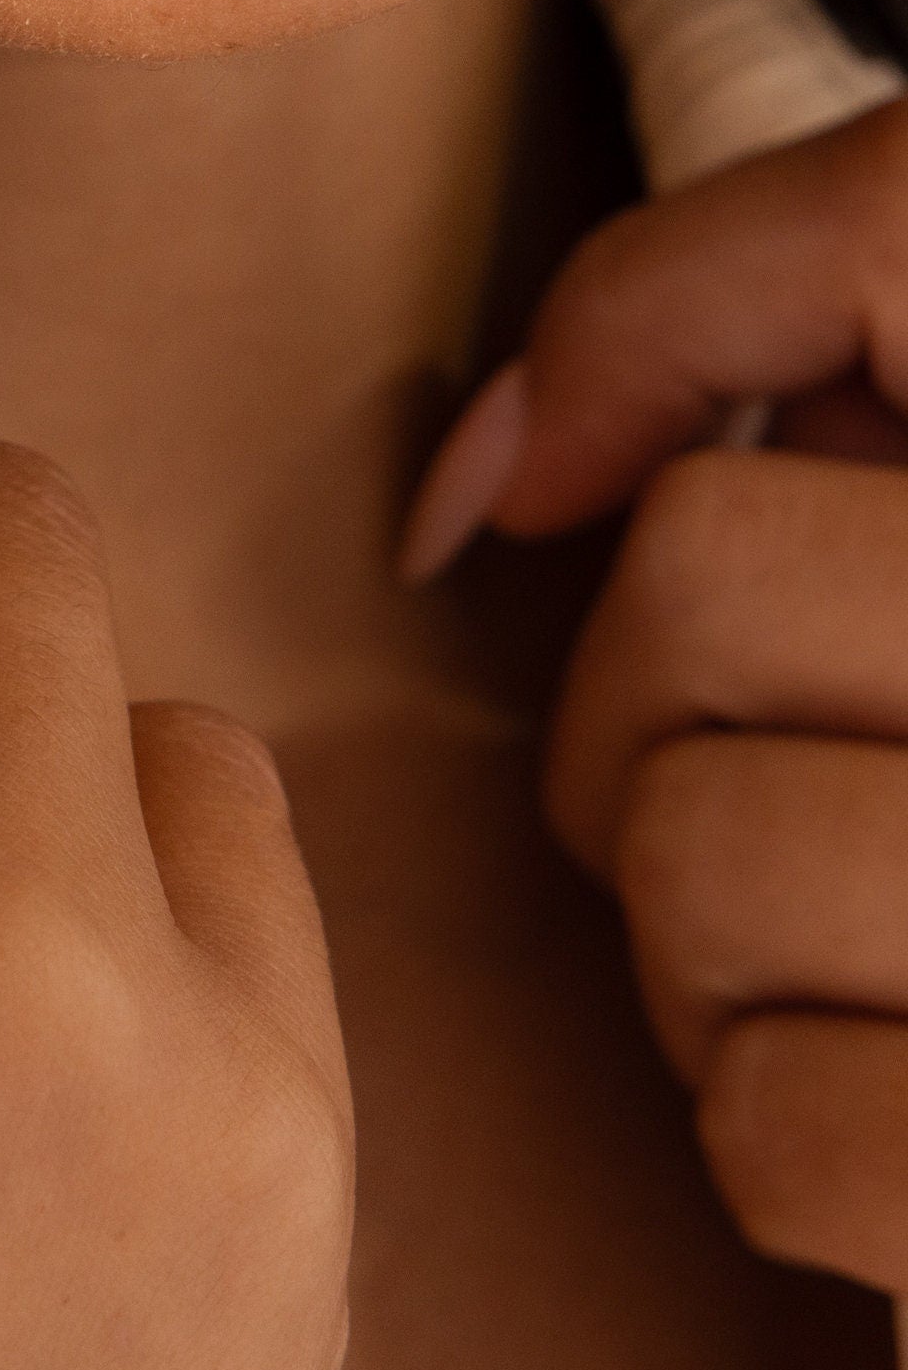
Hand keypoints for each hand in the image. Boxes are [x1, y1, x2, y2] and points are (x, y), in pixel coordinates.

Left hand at [412, 96, 907, 1292]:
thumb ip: (808, 369)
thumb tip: (500, 477)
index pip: (886, 231)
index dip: (649, 322)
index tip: (546, 485)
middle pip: (703, 579)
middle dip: (649, 699)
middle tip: (752, 768)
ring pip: (696, 847)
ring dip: (700, 933)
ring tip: (833, 949)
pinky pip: (777, 1126)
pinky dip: (782, 1138)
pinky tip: (884, 1113)